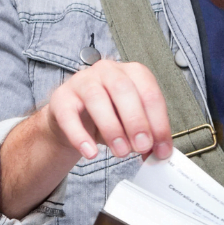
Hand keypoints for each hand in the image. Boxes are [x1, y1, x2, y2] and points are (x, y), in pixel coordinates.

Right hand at [46, 59, 172, 160]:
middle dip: (136, 121)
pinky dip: (80, 136)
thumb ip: (147, 135)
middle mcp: (108, 71)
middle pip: (123, 89)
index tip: (162, 148)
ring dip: (112, 128)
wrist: (73, 118)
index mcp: (132, 73)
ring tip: (121, 151)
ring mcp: (82, 81)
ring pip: (96, 98)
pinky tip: (91, 153)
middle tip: (142, 146)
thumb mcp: (131, 124)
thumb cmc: (109, 115)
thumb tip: (160, 153)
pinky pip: (69, 115)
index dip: (159, 122)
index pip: (150, 93)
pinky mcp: (61, 97)